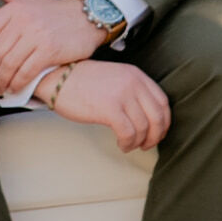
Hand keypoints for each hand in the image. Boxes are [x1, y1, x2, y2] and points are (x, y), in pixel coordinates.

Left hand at [0, 0, 103, 96]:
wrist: (87, 18)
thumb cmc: (53, 11)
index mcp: (13, 8)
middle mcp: (23, 21)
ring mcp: (36, 36)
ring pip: (8, 64)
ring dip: (0, 80)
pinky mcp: (49, 51)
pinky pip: (25, 72)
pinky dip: (16, 83)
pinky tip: (14, 88)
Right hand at [38, 58, 170, 152]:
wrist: (57, 76)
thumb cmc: (83, 81)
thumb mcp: (115, 78)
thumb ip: (133, 91)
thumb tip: (147, 118)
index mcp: (136, 75)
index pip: (163, 102)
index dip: (164, 122)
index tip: (158, 133)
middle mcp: (133, 83)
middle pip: (158, 116)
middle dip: (156, 136)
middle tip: (147, 145)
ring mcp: (122, 95)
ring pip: (144, 128)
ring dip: (140, 142)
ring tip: (129, 145)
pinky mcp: (109, 109)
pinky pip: (129, 133)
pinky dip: (128, 143)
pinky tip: (121, 145)